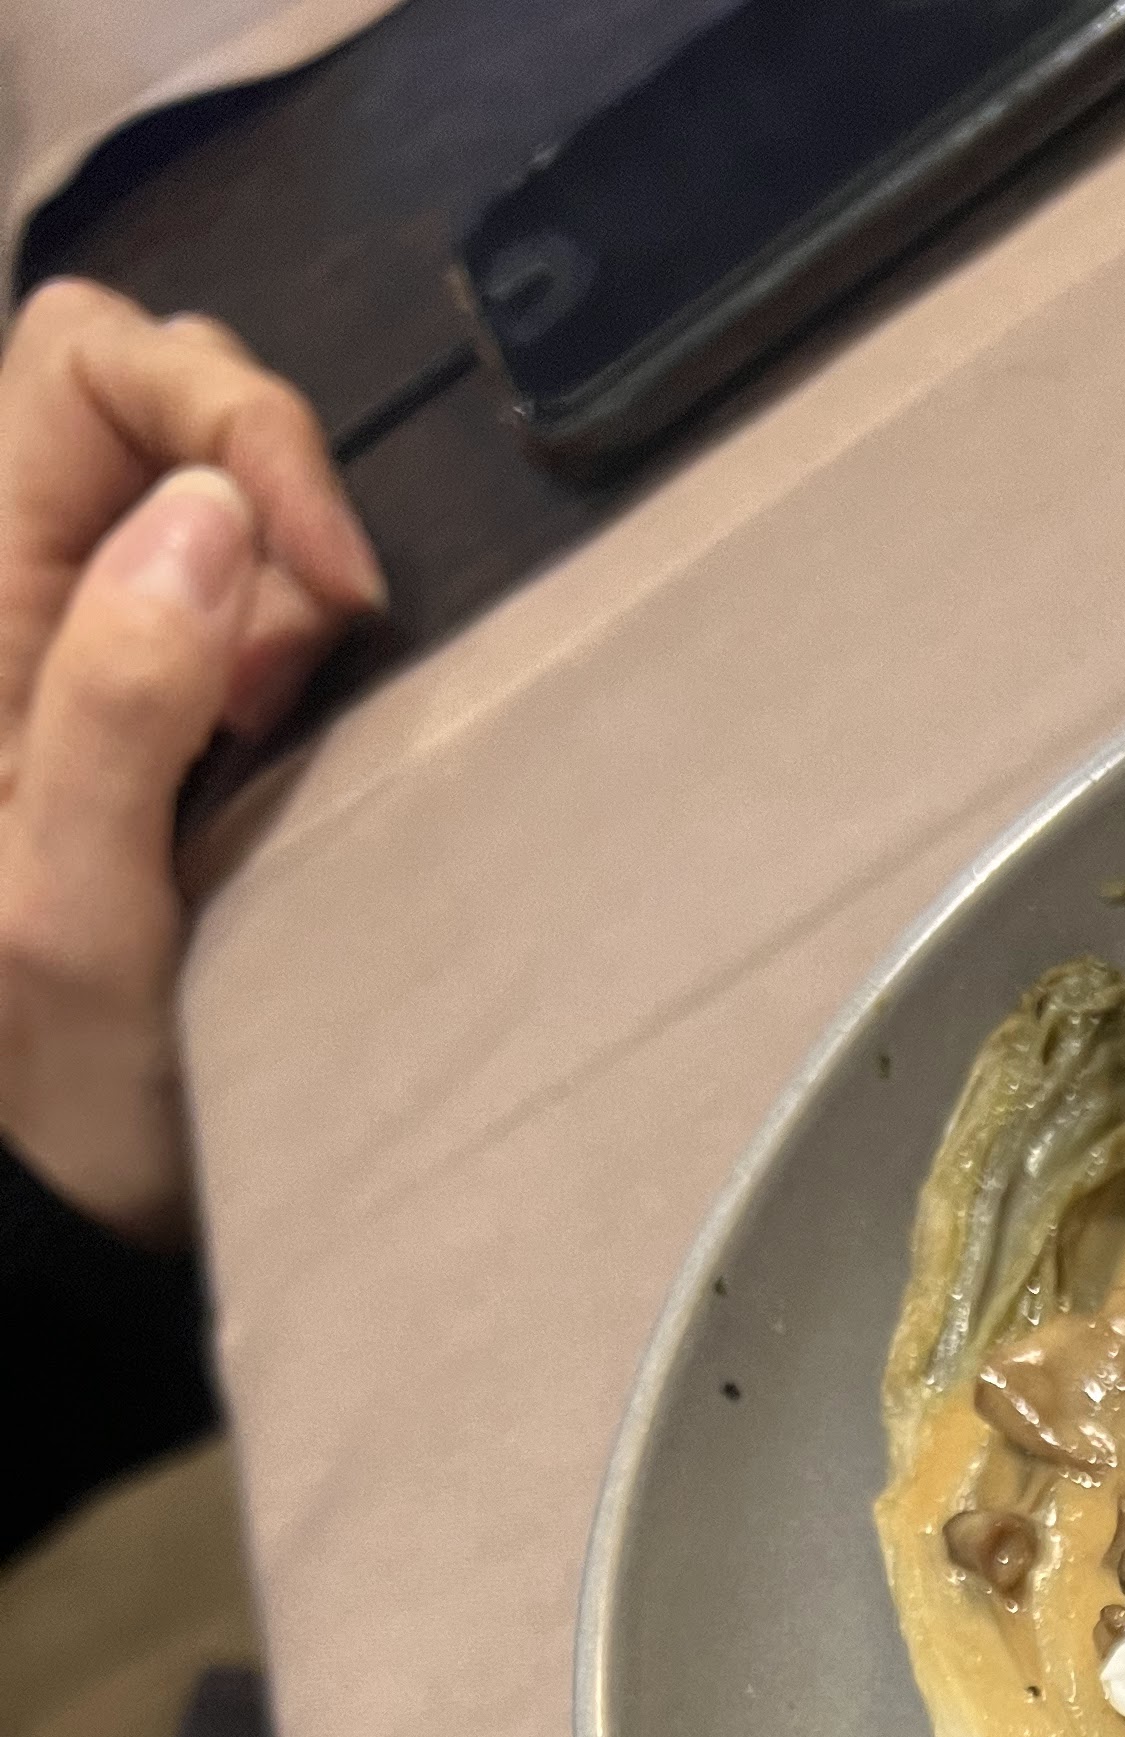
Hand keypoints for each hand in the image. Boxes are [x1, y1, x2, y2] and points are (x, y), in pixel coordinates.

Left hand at [0, 280, 383, 1243]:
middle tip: (296, 662)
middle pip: (135, 392)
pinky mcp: (127, 703)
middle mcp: (6, 592)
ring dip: (271, 586)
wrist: (50, 1215)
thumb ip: (117, 698)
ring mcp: (66, 641)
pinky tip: (264, 749)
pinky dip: (274, 643)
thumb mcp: (68, 914)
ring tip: (267, 733)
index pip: (80, 363)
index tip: (324, 574)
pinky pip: (219, 600)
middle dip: (257, 489)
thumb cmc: (42, 1094)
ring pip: (193, 495)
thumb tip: (213, 514)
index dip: (220, 414)